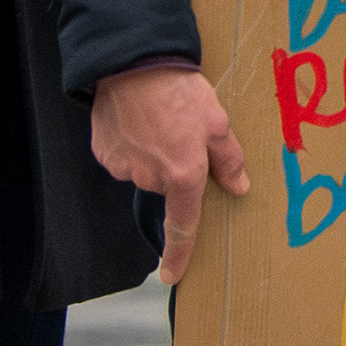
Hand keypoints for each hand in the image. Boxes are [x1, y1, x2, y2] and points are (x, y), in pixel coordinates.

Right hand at [91, 66, 247, 282]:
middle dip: (178, 167)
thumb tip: (239, 188)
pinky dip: (134, 146)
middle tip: (183, 133)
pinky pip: (126, 160)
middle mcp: (150, 178)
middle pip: (169, 186)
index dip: (179, 254)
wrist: (133, 68)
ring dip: (156, 155)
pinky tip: (139, 122)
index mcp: (183, 174)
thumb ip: (229, 160)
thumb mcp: (218, 122)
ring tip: (160, 121)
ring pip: (147, 172)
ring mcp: (124, 168)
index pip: (183, 224)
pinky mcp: (105, 156)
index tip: (172, 277)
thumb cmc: (182, 92)